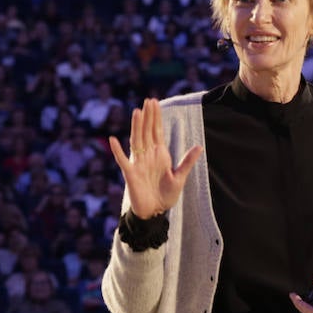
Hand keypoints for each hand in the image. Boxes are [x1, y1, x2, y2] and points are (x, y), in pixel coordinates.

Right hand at [108, 99, 202, 219]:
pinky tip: (112, 139)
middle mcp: (148, 156)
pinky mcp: (130, 174)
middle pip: (147, 132)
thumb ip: (187, 161)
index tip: (154, 102)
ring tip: (137, 112)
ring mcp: (138, 164)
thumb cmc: (166, 196)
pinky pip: (122, 160)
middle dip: (148, 116)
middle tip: (148, 100)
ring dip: (137, 127)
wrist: (155, 212)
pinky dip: (117, 151)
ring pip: (136, 141)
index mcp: (159, 154)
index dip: (156, 117)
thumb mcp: (180, 178)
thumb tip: (199, 146)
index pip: (157, 131)